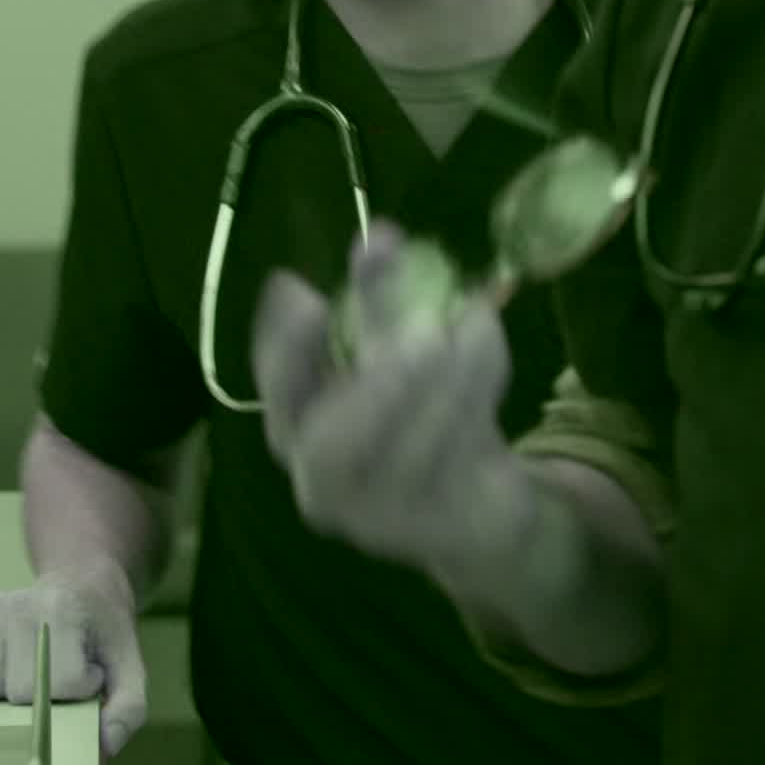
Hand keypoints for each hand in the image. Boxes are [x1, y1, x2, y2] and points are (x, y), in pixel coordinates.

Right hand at [0, 566, 149, 755]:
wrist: (80, 586)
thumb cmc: (104, 634)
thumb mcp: (130, 667)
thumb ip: (128, 709)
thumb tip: (104, 747)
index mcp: (60, 610)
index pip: (59, 683)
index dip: (79, 691)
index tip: (90, 674)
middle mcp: (16, 606)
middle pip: (18, 692)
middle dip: (43, 699)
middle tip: (61, 678)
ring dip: (11, 697)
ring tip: (36, 674)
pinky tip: (11, 673)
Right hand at [254, 224, 531, 582]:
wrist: (473, 509)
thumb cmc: (418, 416)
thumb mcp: (392, 355)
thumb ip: (379, 304)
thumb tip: (379, 238)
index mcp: (299, 433)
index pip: (277, 394)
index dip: (283, 346)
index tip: (299, 288)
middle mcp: (324, 484)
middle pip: (333, 444)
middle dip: (381, 384)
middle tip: (426, 332)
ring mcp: (379, 518)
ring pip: (410, 449)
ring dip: (452, 375)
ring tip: (475, 320)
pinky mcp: (437, 527)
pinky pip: (458, 460)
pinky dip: (479, 392)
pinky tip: (488, 345)